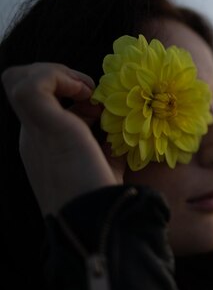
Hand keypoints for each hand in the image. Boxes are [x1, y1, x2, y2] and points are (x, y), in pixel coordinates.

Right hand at [1, 62, 125, 214]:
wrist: (95, 216)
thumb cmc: (104, 195)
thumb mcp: (106, 163)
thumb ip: (107, 143)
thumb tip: (119, 125)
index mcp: (44, 144)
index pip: (42, 103)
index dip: (71, 94)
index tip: (101, 107)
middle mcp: (32, 135)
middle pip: (23, 86)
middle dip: (59, 77)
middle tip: (91, 93)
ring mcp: (33, 130)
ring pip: (16, 78)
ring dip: (56, 72)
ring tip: (86, 90)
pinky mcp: (43, 125)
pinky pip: (30, 82)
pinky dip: (59, 76)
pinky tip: (85, 93)